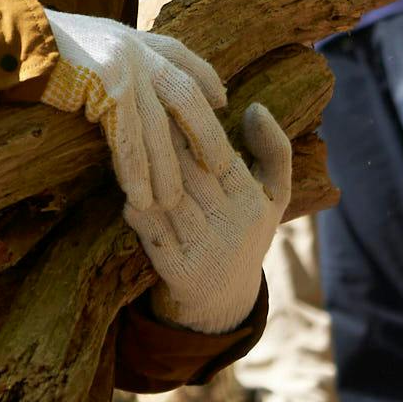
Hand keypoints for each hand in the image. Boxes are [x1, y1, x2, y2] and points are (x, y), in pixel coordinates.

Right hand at [39, 10, 229, 211]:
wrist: (7, 39)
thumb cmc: (37, 51)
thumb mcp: (86, 47)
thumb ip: (113, 62)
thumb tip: (126, 88)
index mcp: (132, 36)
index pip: (182, 56)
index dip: (206, 77)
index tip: (223, 100)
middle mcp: (135, 47)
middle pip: (186, 95)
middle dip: (206, 133)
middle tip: (220, 168)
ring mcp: (123, 64)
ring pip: (158, 125)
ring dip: (167, 168)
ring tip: (172, 203)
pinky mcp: (107, 83)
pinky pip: (127, 137)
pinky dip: (135, 170)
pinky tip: (139, 197)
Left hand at [126, 102, 293, 332]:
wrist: (227, 300)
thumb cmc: (247, 231)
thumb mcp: (273, 195)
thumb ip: (275, 150)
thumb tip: (255, 107)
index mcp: (255, 201)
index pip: (220, 154)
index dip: (192, 127)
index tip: (168, 101)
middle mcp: (233, 225)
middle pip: (190, 173)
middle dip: (163, 143)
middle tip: (139, 113)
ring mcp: (206, 251)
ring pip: (169, 200)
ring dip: (146, 173)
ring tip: (127, 144)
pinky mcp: (179, 272)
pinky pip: (153, 234)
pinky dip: (138, 212)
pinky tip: (127, 192)